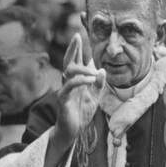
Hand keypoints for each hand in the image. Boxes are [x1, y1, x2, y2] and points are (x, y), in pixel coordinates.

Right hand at [53, 33, 104, 150]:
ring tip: (94, 71)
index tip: (79, 34)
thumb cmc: (81, 113)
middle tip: (76, 37)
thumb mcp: (94, 97)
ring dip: (82, 68)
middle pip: (69, 61)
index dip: (77, 48)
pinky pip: (69, 86)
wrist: (72, 132)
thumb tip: (102, 70)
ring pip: (68, 71)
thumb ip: (98, 84)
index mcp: (76, 80)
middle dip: (72, 48)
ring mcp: (65, 89)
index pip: (76, 60)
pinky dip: (80, 81)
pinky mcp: (63, 99)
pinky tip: (89, 80)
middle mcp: (69, 82)